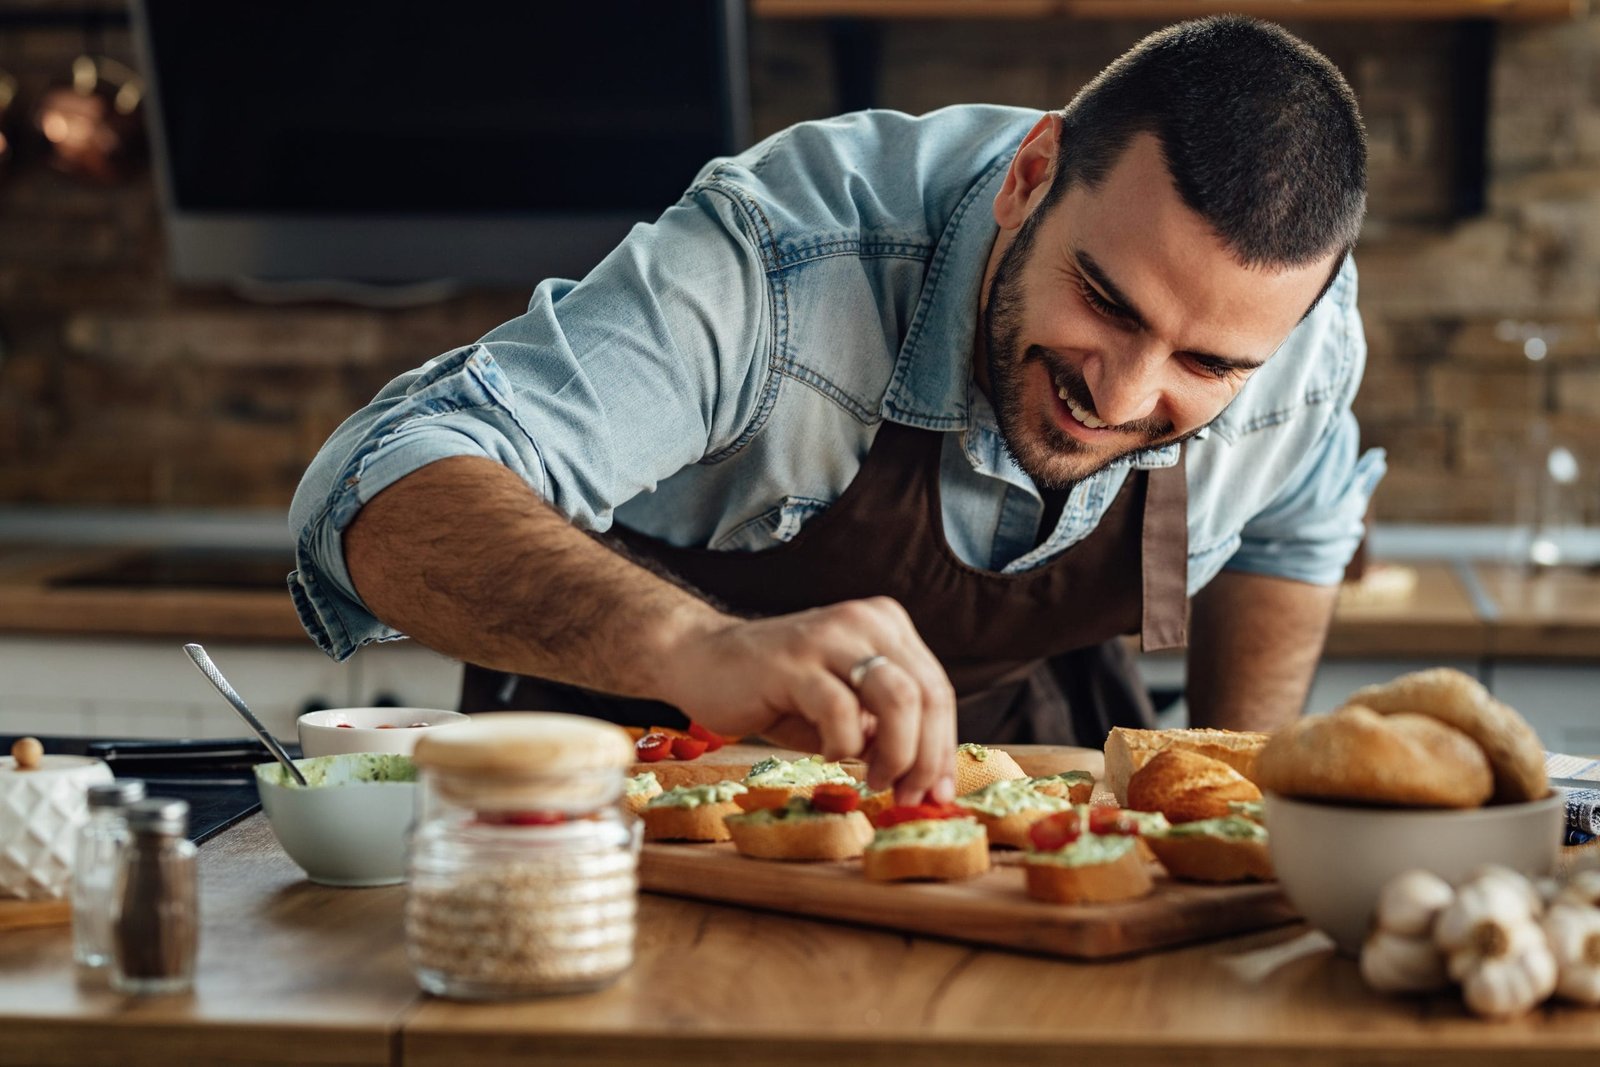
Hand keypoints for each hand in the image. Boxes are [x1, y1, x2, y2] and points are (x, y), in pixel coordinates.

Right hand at [653, 597, 956, 803]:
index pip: (936, 689)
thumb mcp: (845, 709)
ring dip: (898, 754)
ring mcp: (830, 637)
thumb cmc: (778, 693)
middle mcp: (865, 621)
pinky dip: (845, 746)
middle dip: (927, 757)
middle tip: (908, 796)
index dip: (943, 747)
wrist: (701, 661)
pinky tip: (829, 754)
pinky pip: (842, 711)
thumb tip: (928, 779)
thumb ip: (885, 731)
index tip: (938, 792)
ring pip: (899, 697)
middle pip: (927, 694)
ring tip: (875, 781)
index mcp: (885, 625)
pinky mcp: (794, 661)